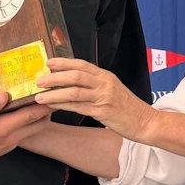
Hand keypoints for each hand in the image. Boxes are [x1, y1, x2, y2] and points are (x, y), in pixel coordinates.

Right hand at [0, 92, 51, 172]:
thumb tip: (4, 95)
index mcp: (2, 130)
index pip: (31, 115)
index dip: (44, 103)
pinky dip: (28, 120)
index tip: (53, 89)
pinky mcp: (5, 145)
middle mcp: (10, 138)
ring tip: (39, 97)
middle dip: (47, 109)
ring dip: (39, 115)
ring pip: (32, 128)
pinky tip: (21, 108)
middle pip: (38, 123)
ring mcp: (9, 143)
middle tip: (51, 92)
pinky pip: (23, 131)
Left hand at [35, 58, 153, 141]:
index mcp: (106, 76)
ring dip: (54, 94)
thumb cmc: (126, 107)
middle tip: (39, 80)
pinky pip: (78, 107)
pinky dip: (63, 106)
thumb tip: (71, 81)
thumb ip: (95, 84)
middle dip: (55, 77)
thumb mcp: (112, 89)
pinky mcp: (102, 112)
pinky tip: (52, 106)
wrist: (145, 122)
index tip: (48, 62)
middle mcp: (104, 84)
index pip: (82, 64)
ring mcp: (104, 97)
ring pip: (74, 92)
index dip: (64, 62)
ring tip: (39, 97)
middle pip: (75, 76)